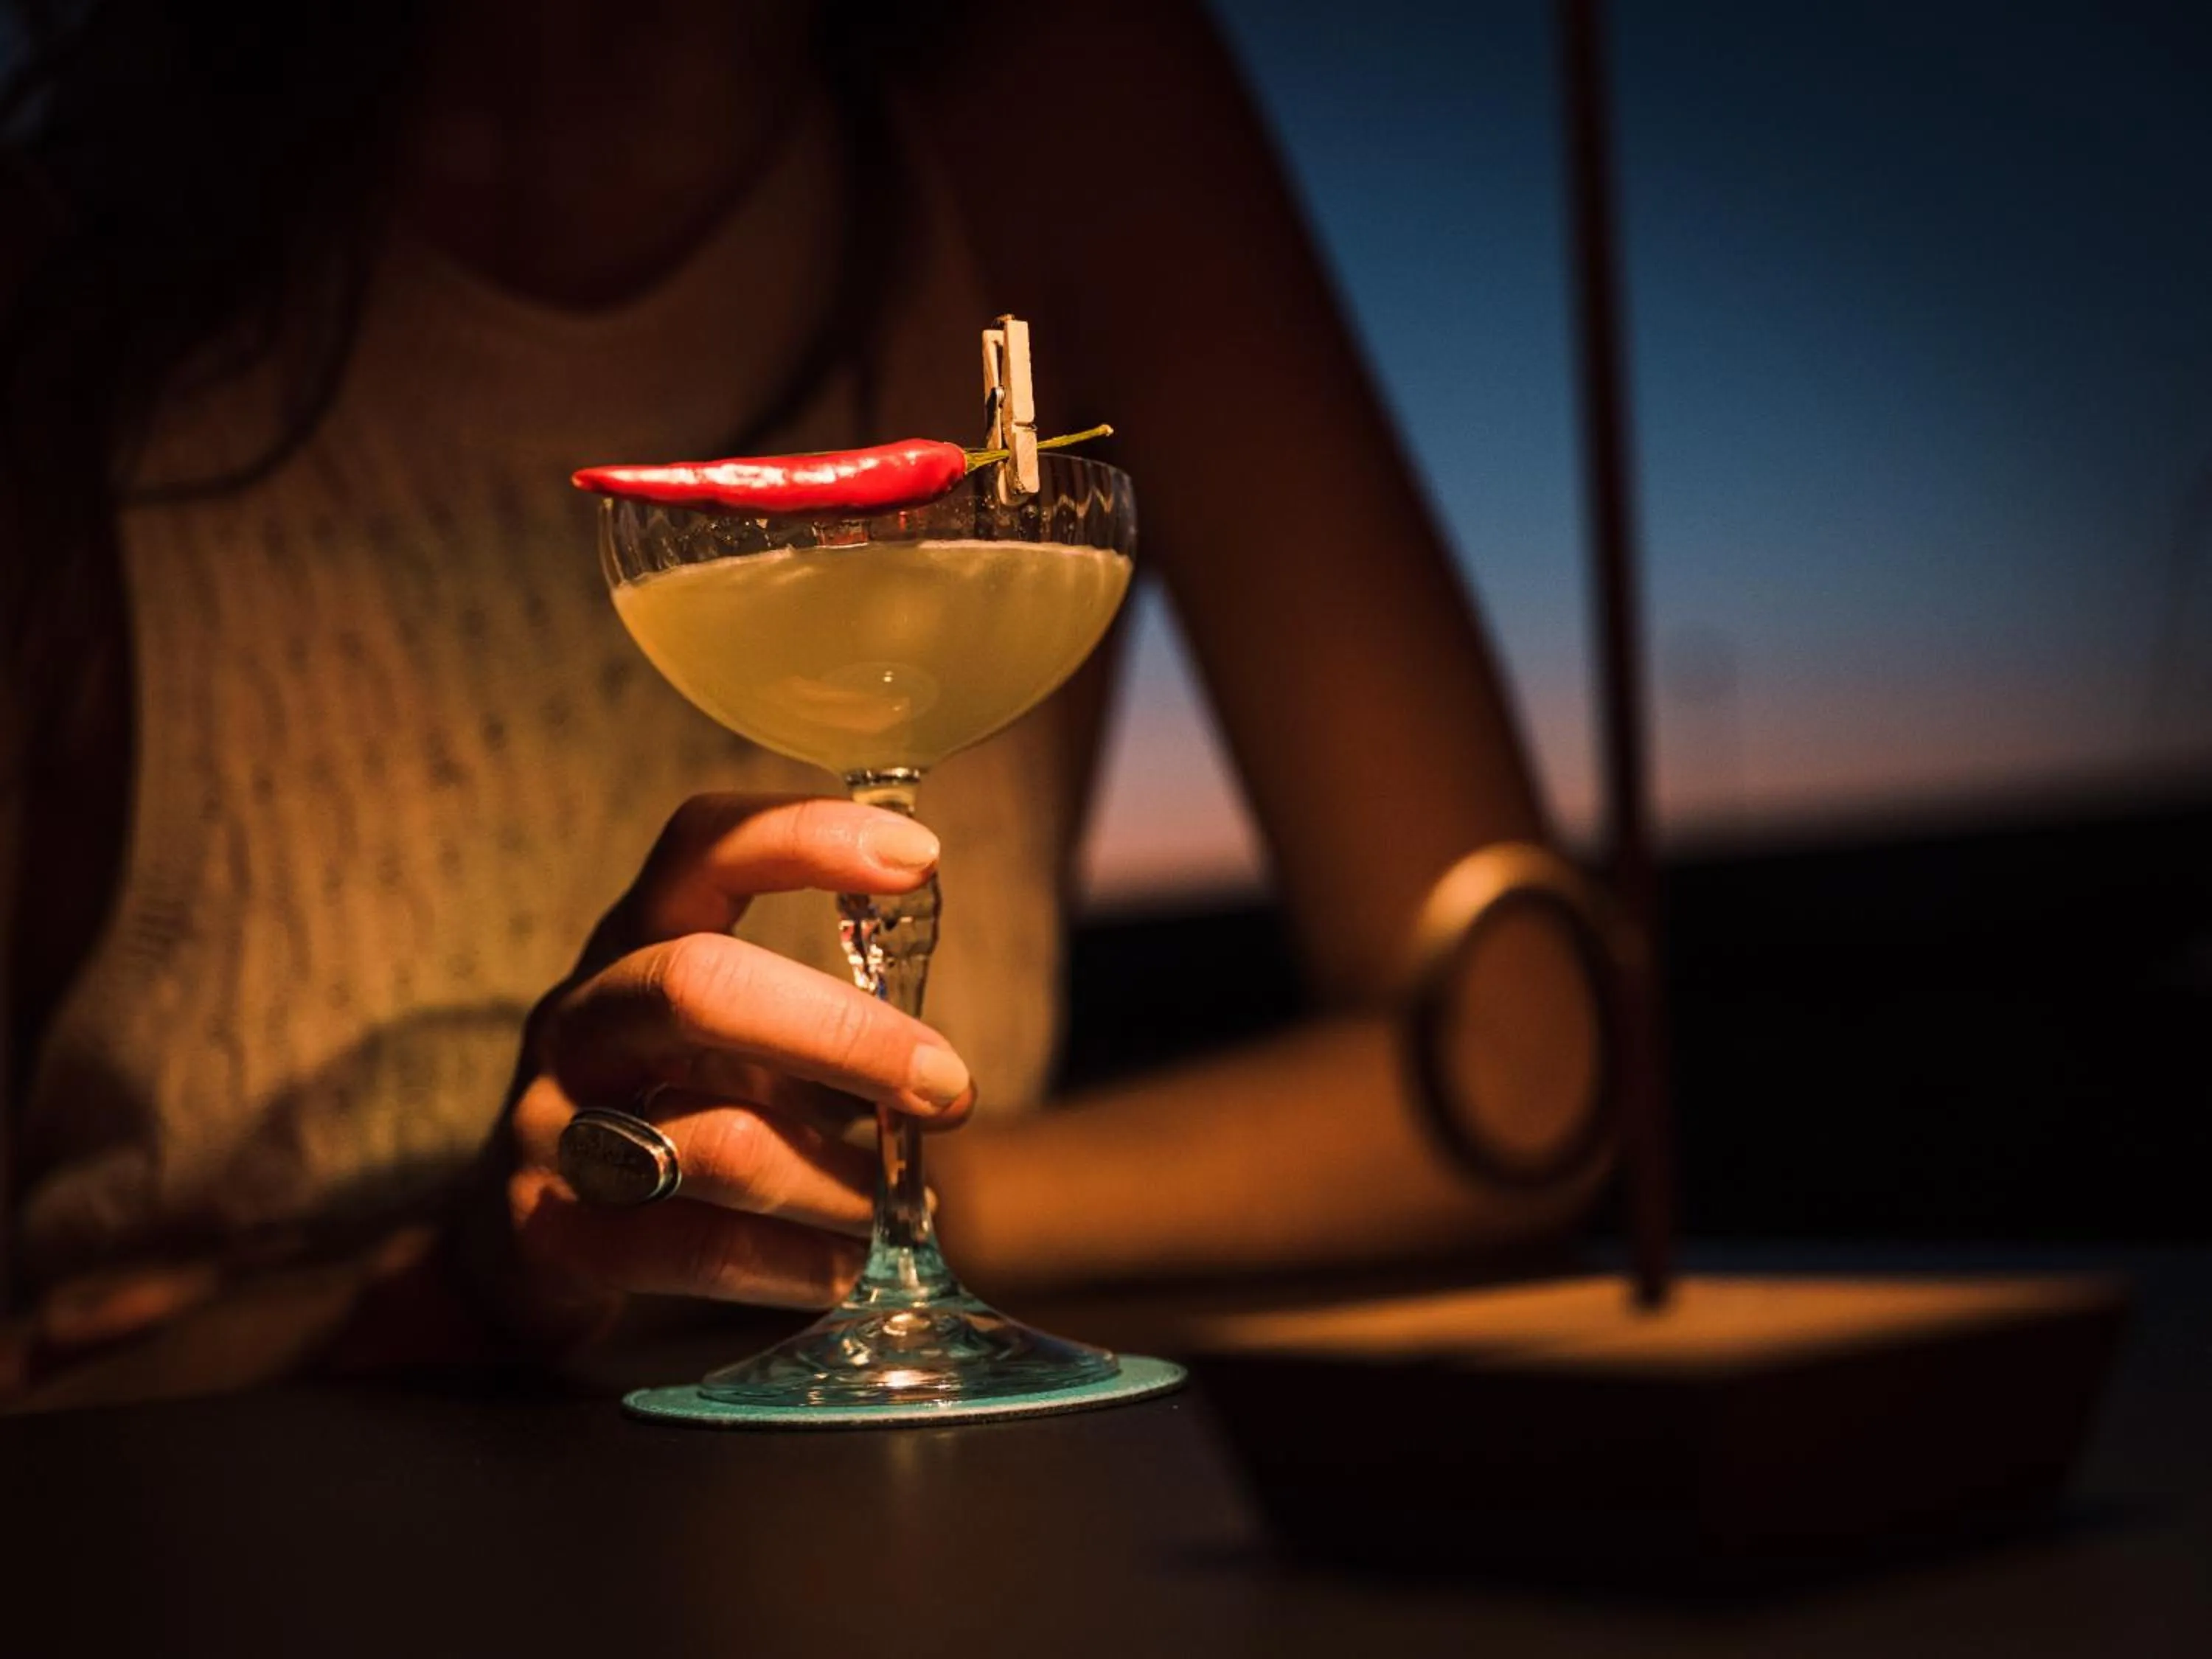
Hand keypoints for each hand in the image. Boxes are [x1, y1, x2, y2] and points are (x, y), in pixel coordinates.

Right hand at [475, 794, 973, 1346]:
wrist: (518, 1248)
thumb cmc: (660, 1117)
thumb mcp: (720, 1044)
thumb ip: (808, 1028)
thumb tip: (942, 1069)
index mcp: (631, 942)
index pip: (701, 848)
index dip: (802, 835)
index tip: (918, 856)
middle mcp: (581, 1017)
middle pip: (699, 986)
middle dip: (845, 1035)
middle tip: (951, 1085)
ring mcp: (550, 1124)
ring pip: (716, 1138)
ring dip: (839, 1179)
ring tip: (901, 1203)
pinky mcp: (550, 1234)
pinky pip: (696, 1248)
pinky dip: (797, 1262)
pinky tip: (846, 1266)